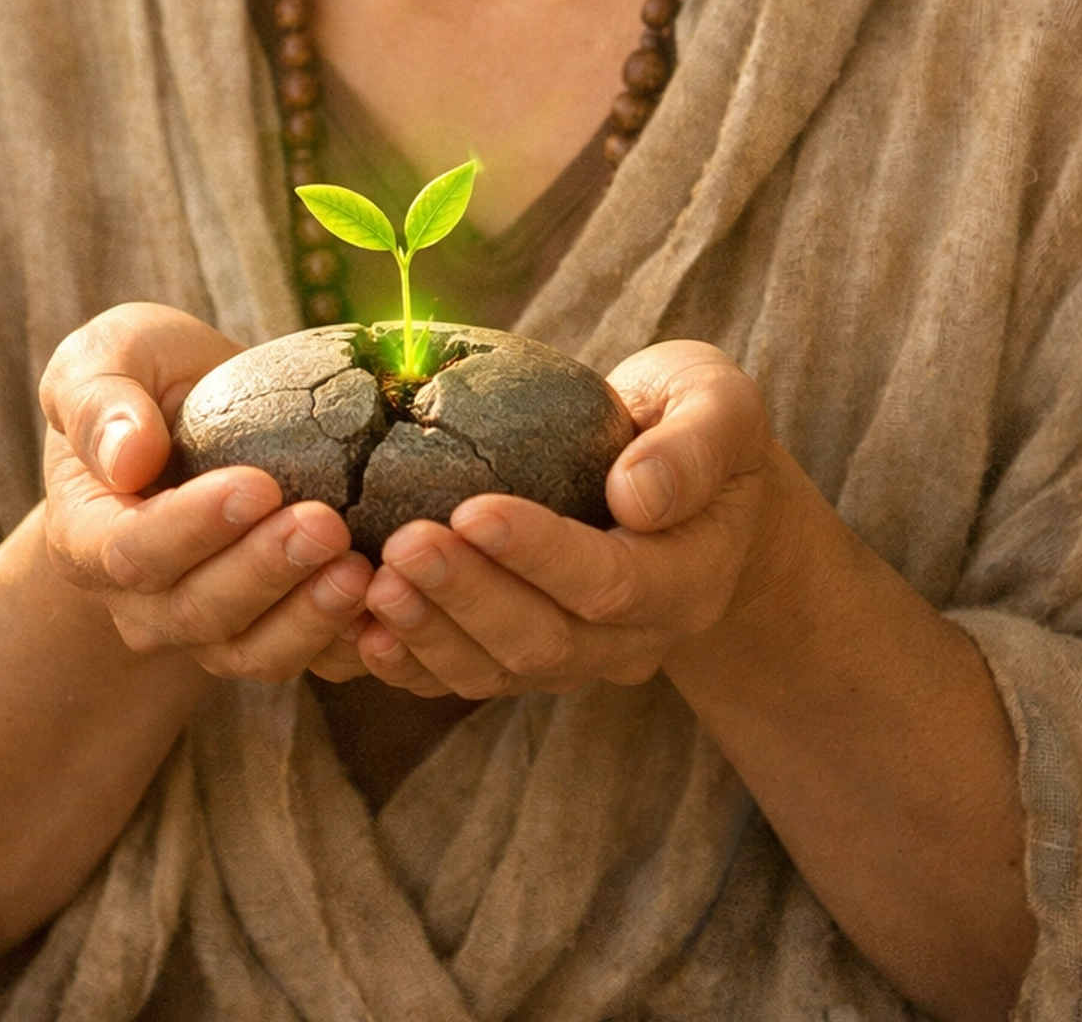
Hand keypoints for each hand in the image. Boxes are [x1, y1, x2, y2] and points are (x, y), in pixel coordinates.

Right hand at [39, 302, 374, 682]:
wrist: (194, 419)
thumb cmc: (147, 379)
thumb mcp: (111, 355)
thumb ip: (101, 400)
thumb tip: (127, 458)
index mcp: (86, 533)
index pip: (131, 550)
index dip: (193, 526)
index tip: (257, 484)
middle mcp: (138, 599)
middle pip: (196, 609)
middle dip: (264, 571)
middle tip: (326, 526)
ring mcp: (203, 627)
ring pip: (248, 649)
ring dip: (307, 616)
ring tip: (360, 571)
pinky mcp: (264, 633)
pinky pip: (302, 660)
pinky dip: (343, 644)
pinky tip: (385, 605)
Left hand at [355, 340, 779, 698]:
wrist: (691, 485)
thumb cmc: (697, 422)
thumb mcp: (720, 404)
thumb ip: (694, 445)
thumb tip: (637, 494)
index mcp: (689, 576)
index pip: (613, 582)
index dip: (540, 554)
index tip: (470, 509)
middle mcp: (635, 637)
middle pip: (548, 641)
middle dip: (469, 596)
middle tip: (402, 543)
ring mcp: (581, 657)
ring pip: (501, 671)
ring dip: (432, 633)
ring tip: (371, 580)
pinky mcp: (529, 657)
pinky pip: (469, 677)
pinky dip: (414, 662)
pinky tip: (361, 629)